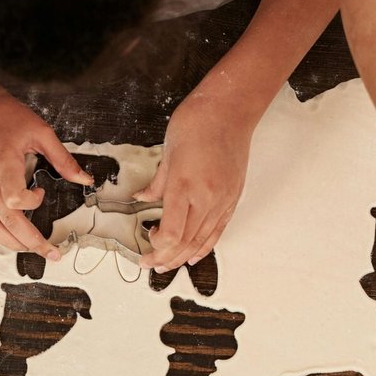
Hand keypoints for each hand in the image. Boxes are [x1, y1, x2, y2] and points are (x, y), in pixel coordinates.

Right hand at [0, 93, 92, 260]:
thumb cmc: (2, 114)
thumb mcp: (39, 130)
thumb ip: (63, 158)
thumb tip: (84, 179)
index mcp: (2, 163)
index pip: (14, 199)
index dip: (32, 202)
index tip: (42, 192)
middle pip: (6, 222)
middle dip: (31, 243)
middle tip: (53, 253)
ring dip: (13, 244)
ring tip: (34, 250)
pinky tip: (14, 238)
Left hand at [140, 92, 252, 271]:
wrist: (230, 111)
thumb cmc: (197, 124)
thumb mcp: (167, 153)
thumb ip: (157, 183)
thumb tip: (142, 199)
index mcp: (185, 186)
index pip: (172, 234)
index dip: (157, 248)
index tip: (145, 249)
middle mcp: (206, 198)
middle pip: (186, 243)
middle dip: (166, 258)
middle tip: (151, 264)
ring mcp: (223, 200)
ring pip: (203, 241)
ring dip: (183, 256)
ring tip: (169, 264)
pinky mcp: (232, 198)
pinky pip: (218, 230)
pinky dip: (205, 246)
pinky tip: (194, 254)